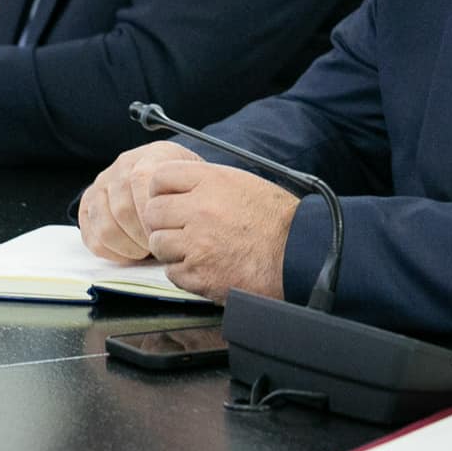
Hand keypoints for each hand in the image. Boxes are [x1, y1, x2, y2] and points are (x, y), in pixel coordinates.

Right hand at [79, 141, 200, 262]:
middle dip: (141, 236)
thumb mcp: (199, 185)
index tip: (167, 232)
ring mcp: (104, 183)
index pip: (141, 180)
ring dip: (127, 245)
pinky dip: (110, 251)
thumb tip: (182, 229)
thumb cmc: (189, 192)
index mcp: (153, 154)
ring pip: (104, 224)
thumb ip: (191, 198)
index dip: (151, 214)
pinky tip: (129, 252)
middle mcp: (124, 164)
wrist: (177, 185)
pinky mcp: (89, 203)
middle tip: (158, 245)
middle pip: (122, 207)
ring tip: (145, 250)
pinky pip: (91, 235)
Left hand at [140, 161, 297, 301]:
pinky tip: (204, 266)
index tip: (168, 199)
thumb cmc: (278, 221)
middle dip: (163, 222)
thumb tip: (178, 188)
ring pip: (157, 243)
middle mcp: (199, 209)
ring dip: (171, 249)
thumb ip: (206, 183)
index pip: (160, 177)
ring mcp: (197, 243)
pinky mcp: (199, 274)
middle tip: (179, 229)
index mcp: (211, 181)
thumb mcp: (242, 183)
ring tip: (195, 249)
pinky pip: (172, 272)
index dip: (161, 190)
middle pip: (153, 211)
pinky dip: (184, 272)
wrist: (299, 256)